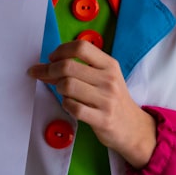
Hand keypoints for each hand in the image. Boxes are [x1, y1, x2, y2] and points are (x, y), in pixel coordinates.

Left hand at [28, 40, 156, 167]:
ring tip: (61, 91)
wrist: (132, 127)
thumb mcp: (104, 77)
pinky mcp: (102, 119)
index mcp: (109, 64)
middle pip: (68, 66)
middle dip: (49, 69)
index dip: (61, 50)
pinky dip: (65, 104)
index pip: (81, 47)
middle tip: (43, 74)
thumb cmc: (112, 98)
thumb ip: (80, 68)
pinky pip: (73, 107)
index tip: (52, 58)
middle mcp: (109, 79)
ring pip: (67, 85)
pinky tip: (69, 104)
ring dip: (58, 87)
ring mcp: (106, 100)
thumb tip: (47, 65)